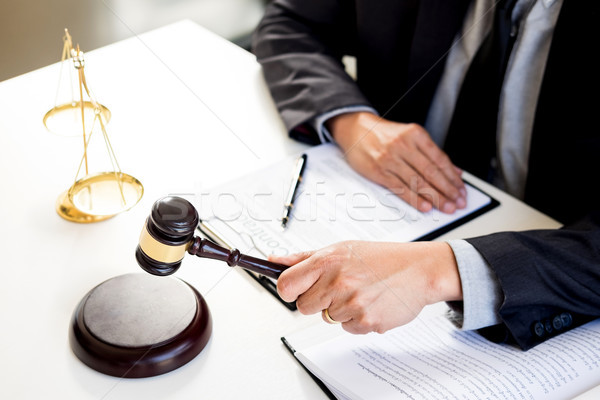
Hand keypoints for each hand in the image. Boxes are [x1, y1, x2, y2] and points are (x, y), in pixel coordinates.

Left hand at [272, 241, 461, 333]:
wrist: (419, 269)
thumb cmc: (380, 258)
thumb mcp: (341, 248)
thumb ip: (304, 258)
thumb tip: (275, 261)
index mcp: (327, 261)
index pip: (286, 285)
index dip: (288, 289)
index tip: (295, 289)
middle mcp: (337, 282)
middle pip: (304, 306)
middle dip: (317, 299)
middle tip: (337, 287)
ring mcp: (351, 304)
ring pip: (327, 318)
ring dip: (340, 309)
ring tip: (360, 291)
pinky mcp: (366, 322)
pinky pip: (347, 328)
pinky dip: (356, 319)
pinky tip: (369, 302)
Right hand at [327, 112, 466, 213]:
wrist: (356, 130)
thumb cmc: (385, 135)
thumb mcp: (410, 136)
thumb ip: (432, 154)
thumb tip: (454, 171)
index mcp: (415, 134)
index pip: (440, 160)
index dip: (453, 178)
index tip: (461, 190)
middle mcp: (403, 145)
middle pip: (431, 172)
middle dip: (447, 190)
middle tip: (457, 203)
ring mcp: (390, 159)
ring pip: (417, 182)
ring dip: (434, 197)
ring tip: (445, 207)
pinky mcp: (379, 171)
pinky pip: (400, 188)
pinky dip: (414, 198)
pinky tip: (424, 206)